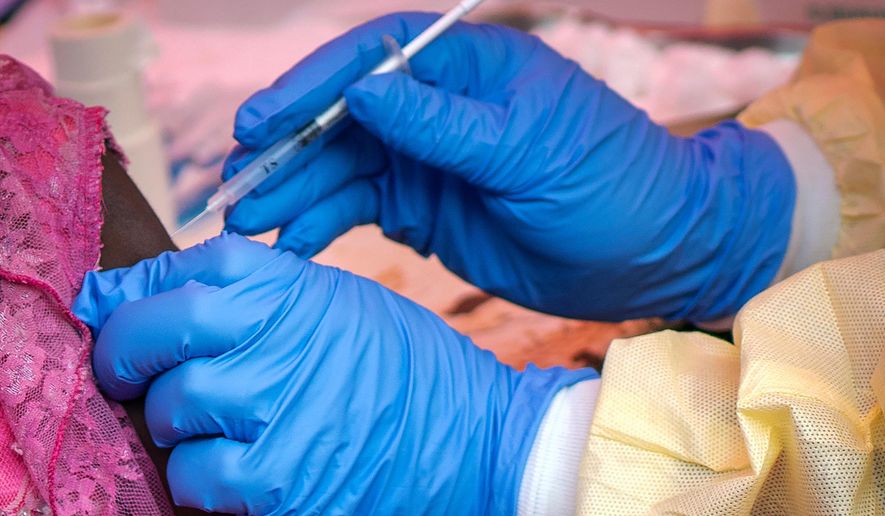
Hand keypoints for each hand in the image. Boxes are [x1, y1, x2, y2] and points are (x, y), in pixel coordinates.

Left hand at [73, 233, 596, 513]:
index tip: (111, 309)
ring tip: (219, 426)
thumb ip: (256, 294)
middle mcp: (278, 336)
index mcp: (294, 286)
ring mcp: (277, 408)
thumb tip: (151, 297)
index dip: (132, 291)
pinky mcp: (282, 481)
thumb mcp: (340, 302)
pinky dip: (201, 476)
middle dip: (125, 355)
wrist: (479, 436)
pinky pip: (195, 477)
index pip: (181, 269)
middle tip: (134, 374)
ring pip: (169, 411)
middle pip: (153, 335)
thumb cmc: (409, 368)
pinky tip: (239, 467)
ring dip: (176, 423)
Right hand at [223, 13, 794, 321]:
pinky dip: (322, 225)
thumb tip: (362, 91)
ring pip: (340, 169)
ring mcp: (425, 162)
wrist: (650, 253)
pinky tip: (292, 244)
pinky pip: (358, 211)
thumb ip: (442, 123)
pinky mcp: (422, 211)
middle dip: (287, 152)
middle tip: (237, 188)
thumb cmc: (608, 183)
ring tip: (248, 225)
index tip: (258, 123)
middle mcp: (435, 108)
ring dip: (293, 193)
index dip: (308, 88)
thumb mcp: (527, 149)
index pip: (371, 60)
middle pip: (341, 118)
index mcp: (465, 69)